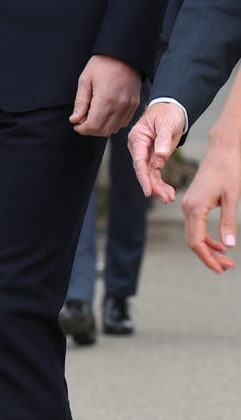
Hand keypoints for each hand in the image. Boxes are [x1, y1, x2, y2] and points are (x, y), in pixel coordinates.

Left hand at [69, 55, 140, 137]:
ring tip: (94, 117)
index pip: (93, 126)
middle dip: (90, 130)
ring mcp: (129, 106)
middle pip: (103, 131)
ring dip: (102, 128)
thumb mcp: (85, 80)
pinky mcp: (134, 104)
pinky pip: (124, 122)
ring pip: (114, 129)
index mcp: (105, 99)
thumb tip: (75, 119)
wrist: (124, 54)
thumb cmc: (104, 63)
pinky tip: (106, 114)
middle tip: (83, 121)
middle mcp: (119, 105)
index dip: (82, 129)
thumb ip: (80, 103)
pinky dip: (113, 123)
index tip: (77, 124)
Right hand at [127, 103, 186, 201]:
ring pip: (149, 175)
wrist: (171, 109)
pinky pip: (155, 174)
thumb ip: (163, 139)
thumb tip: (162, 155)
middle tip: (165, 198)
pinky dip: (161, 184)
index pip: (139, 161)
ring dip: (158, 188)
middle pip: (143, 171)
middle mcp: (138, 148)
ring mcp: (146, 154)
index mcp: (137, 138)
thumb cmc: (167, 113)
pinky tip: (168, 193)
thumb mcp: (166, 123)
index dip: (143, 177)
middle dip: (153, 186)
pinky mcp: (154, 158)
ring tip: (169, 198)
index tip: (148, 191)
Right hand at [180, 141, 240, 272]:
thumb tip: (229, 246)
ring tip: (226, 260)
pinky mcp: (193, 202)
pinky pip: (196, 226)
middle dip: (210, 257)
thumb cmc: (229, 170)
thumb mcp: (232, 198)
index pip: (196, 242)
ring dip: (209, 249)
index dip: (208, 259)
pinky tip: (220, 244)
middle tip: (228, 268)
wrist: (223, 150)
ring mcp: (188, 205)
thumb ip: (228, 222)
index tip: (221, 270)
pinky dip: (207, 238)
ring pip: (195, 235)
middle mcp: (187, 208)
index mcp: (194, 208)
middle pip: (194, 241)